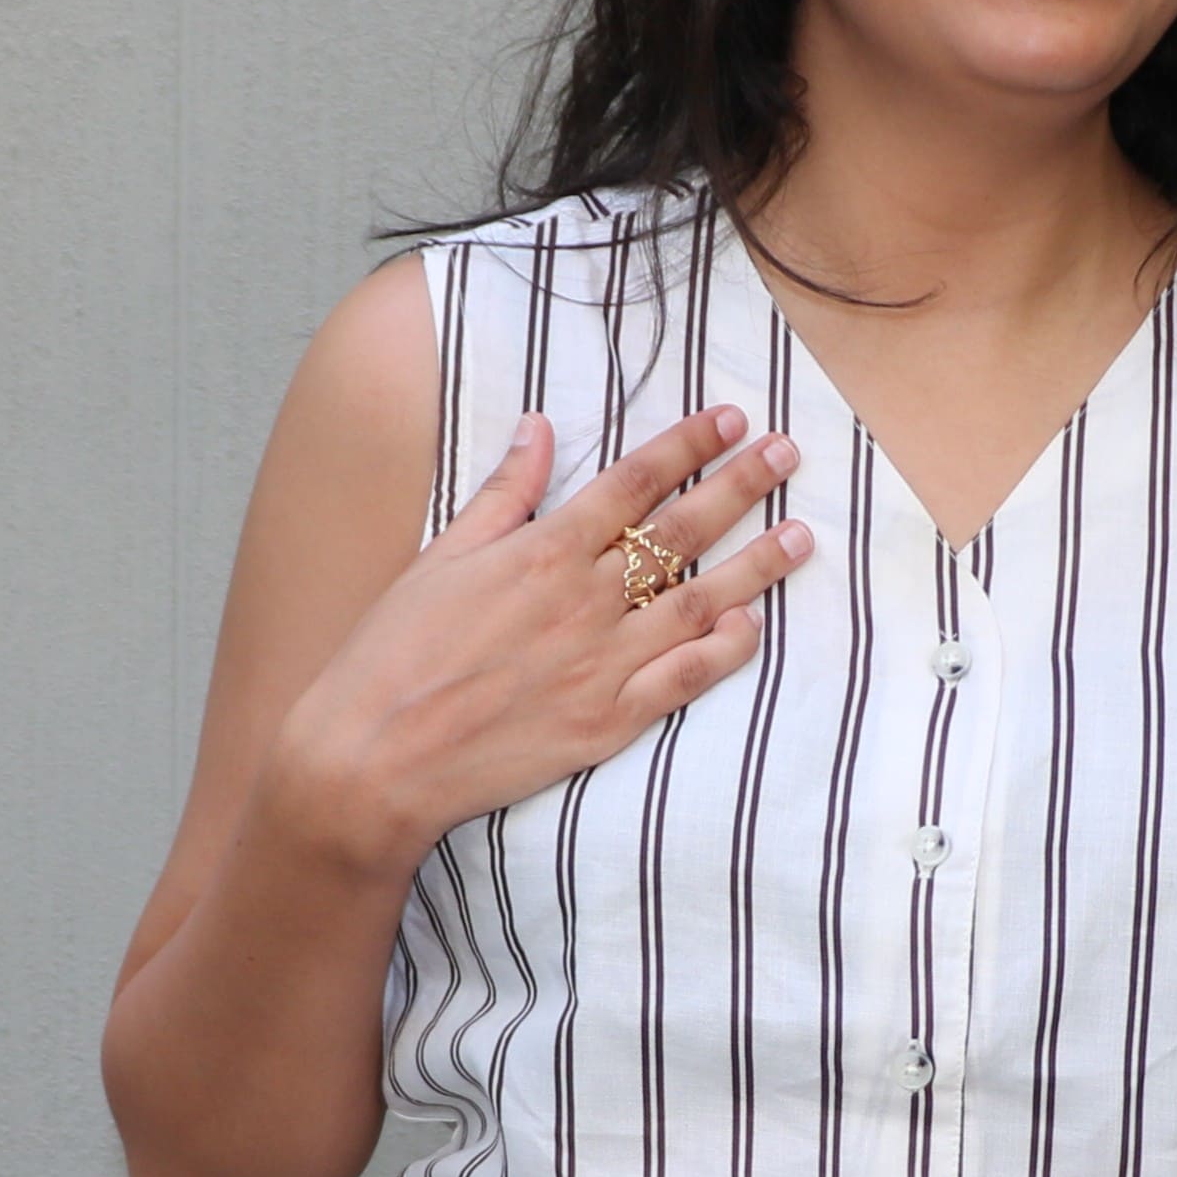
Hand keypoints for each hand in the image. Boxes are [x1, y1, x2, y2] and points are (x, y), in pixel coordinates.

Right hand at [271, 405, 811, 882]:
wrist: (372, 758)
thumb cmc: (395, 654)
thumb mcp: (441, 558)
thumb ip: (502, 494)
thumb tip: (540, 427)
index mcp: (540, 552)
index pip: (632, 483)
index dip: (687, 446)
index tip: (729, 418)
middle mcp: (581, 601)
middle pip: (680, 531)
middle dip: (740, 485)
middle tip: (787, 451)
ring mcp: (599, 665)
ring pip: (698, 602)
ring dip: (756, 565)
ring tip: (804, 534)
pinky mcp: (605, 723)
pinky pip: (682, 680)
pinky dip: (724, 652)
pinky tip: (754, 625)